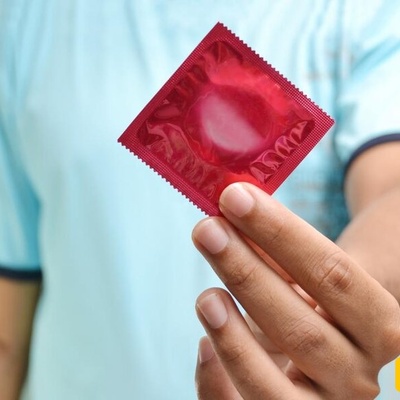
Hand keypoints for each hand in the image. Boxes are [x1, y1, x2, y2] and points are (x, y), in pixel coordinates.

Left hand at [192, 183, 399, 399]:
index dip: (281, 234)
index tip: (234, 198)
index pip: (332, 273)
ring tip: (204, 295)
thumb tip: (227, 215)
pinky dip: (218, 383)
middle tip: (207, 230)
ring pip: (274, 385)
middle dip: (247, 274)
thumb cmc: (318, 299)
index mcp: (377, 322)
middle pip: (301, 327)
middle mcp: (359, 373)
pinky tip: (203, 345)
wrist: (336, 345)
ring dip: (233, 336)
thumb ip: (274, 250)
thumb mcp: (310, 273)